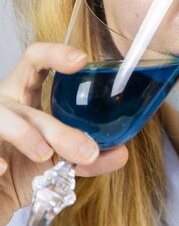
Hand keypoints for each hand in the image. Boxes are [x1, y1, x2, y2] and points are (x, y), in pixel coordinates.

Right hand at [0, 43, 127, 225]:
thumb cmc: (24, 171)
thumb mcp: (60, 164)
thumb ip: (90, 158)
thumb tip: (120, 153)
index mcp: (24, 94)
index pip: (36, 60)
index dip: (55, 54)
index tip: (82, 60)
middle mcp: (4, 102)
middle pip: (25, 97)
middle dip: (56, 125)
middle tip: (86, 151)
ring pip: (2, 116)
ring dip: (24, 133)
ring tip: (43, 154)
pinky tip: (2, 169)